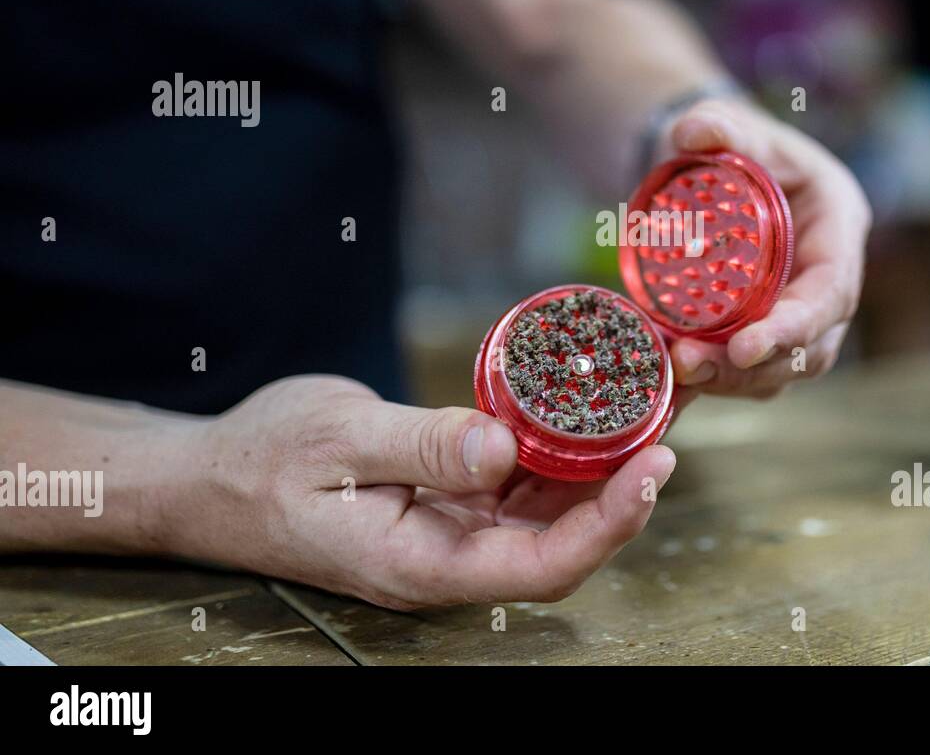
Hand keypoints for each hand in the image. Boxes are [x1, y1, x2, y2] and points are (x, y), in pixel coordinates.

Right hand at [169, 376, 674, 608]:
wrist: (211, 477)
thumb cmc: (262, 461)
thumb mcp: (339, 438)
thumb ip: (422, 446)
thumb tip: (503, 450)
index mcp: (422, 563)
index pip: (542, 565)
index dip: (609, 524)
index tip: (653, 466)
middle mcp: (448, 559)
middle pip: (562, 544)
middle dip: (625, 491)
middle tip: (672, 421)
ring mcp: (450, 533)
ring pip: (547, 517)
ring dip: (601, 471)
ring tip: (649, 410)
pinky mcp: (448, 503)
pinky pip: (518, 490)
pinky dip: (559, 456)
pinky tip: (586, 415)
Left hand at [656, 98, 869, 398]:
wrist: (714, 168)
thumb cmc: (732, 144)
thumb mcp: (727, 123)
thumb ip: (716, 124)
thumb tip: (692, 133)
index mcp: (838, 224)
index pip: (831, 291)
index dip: (794, 326)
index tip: (743, 348)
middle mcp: (829, 275)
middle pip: (810, 345)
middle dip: (752, 366)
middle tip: (689, 365)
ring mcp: (800, 309)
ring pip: (781, 369)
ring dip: (729, 381)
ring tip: (675, 372)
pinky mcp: (766, 331)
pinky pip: (749, 373)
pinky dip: (712, 384)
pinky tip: (670, 383)